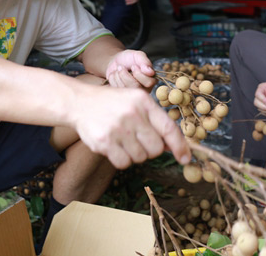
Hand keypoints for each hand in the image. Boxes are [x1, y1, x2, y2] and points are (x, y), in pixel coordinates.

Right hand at [73, 85, 190, 168]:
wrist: (80, 102)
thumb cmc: (113, 104)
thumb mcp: (136, 103)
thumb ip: (155, 121)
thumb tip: (173, 146)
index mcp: (143, 102)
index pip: (169, 128)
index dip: (180, 146)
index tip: (185, 158)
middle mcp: (132, 114)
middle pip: (156, 149)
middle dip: (150, 149)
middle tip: (138, 140)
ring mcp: (117, 129)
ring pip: (140, 158)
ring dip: (134, 154)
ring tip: (123, 139)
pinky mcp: (104, 142)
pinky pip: (124, 163)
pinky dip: (122, 159)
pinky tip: (114, 146)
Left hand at [105, 50, 155, 89]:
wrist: (115, 62)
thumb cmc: (128, 59)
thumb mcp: (137, 55)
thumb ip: (145, 61)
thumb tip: (150, 72)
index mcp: (151, 79)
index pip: (149, 83)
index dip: (139, 74)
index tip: (133, 66)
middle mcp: (143, 89)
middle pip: (136, 87)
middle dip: (126, 75)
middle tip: (122, 67)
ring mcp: (132, 93)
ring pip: (125, 89)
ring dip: (118, 76)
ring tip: (118, 69)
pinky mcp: (121, 95)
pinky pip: (116, 90)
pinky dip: (113, 79)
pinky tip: (115, 75)